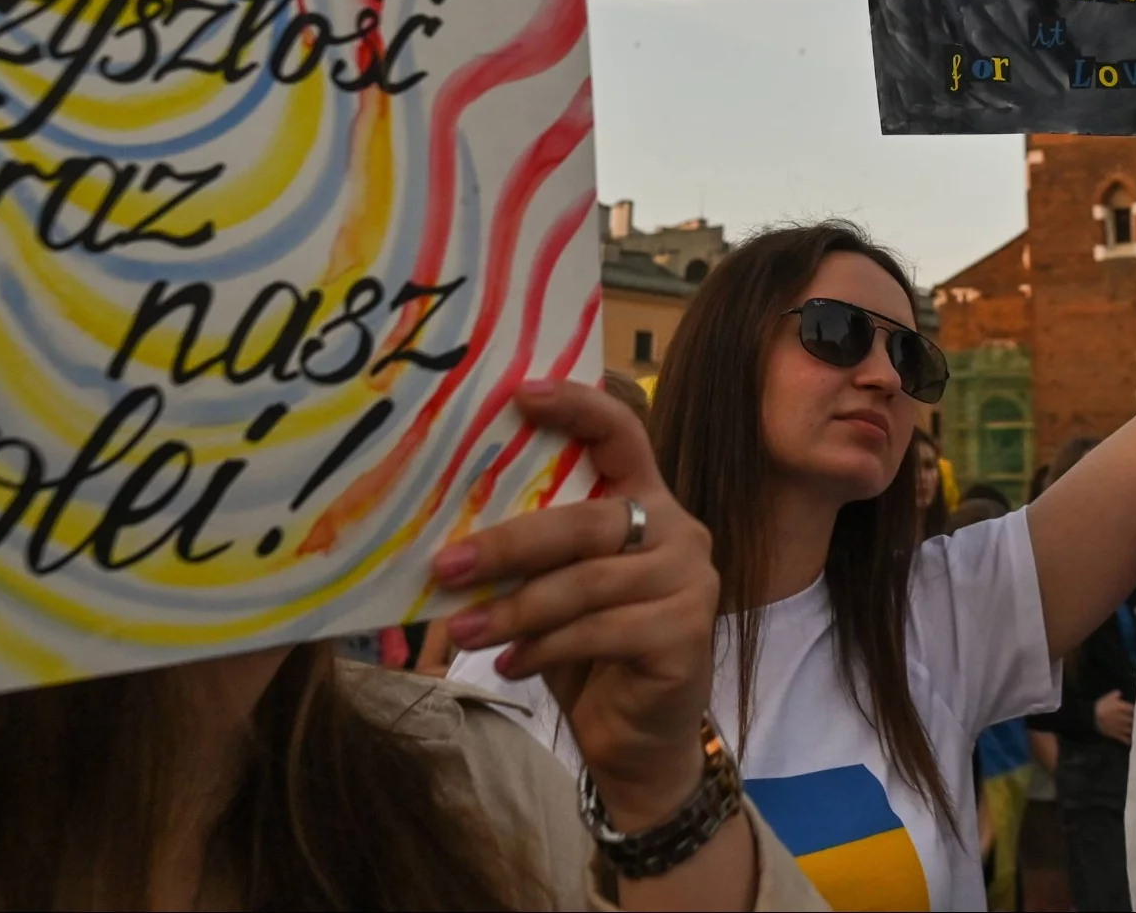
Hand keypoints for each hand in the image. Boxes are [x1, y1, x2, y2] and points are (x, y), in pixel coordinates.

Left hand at [437, 381, 720, 829]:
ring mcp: (690, 579)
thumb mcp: (555, 590)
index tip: (519, 393)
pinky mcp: (688, 629)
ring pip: (588, 581)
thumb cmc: (588, 653)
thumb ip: (532, 554)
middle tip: (446, 566)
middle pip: (589, 519)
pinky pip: (602, 630)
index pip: (622, 431)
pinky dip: (545, 648)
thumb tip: (444, 537)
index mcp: (646, 500)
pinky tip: (509, 665)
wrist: (639, 741)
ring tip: (464, 632)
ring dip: (515, 608)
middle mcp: (678, 528)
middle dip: (509, 543)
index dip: (576, 405)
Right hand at [1094, 691, 1134, 744]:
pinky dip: (1130, 739)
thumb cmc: (1101, 706)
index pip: (1134, 709)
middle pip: (1134, 720)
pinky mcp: (1116, 734)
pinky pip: (1125, 738)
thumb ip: (1116, 695)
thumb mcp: (1108, 697)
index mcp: (1121, 708)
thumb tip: (1121, 692)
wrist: (1091, 717)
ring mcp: (1120, 727)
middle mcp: (1122, 718)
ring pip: (1131, 730)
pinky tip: (1135, 739)